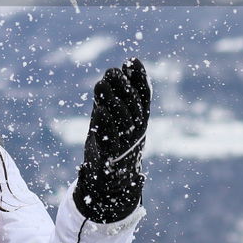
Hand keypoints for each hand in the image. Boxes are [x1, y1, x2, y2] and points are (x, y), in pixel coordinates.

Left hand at [73, 57, 151, 222]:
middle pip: (134, 106)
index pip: (144, 96)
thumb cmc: (112, 142)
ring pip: (123, 121)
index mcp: (140, 121)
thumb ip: (120, 92)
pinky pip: (110, 140)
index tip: (131, 60)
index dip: (140, 78)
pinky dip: (105, 125)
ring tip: (102, 83)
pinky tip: (98, 110)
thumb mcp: (116, 115)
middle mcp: (136, 132)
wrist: (110, 183)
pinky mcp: (109, 157)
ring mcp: (125, 145)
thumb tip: (128, 63)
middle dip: (124, 87)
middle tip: (112, 71)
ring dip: (113, 101)